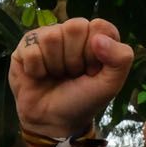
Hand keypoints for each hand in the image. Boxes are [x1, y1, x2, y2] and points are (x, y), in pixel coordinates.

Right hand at [9, 18, 132, 146]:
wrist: (53, 121)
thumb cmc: (83, 100)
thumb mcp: (111, 84)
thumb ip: (121, 59)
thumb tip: (99, 39)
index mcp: (95, 37)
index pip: (100, 26)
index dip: (96, 51)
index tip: (94, 70)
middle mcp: (70, 32)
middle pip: (74, 27)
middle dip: (75, 58)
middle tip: (73, 74)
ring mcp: (46, 37)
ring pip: (51, 37)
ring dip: (55, 65)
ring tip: (56, 75)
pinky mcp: (24, 47)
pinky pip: (31, 49)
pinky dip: (37, 69)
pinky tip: (39, 76)